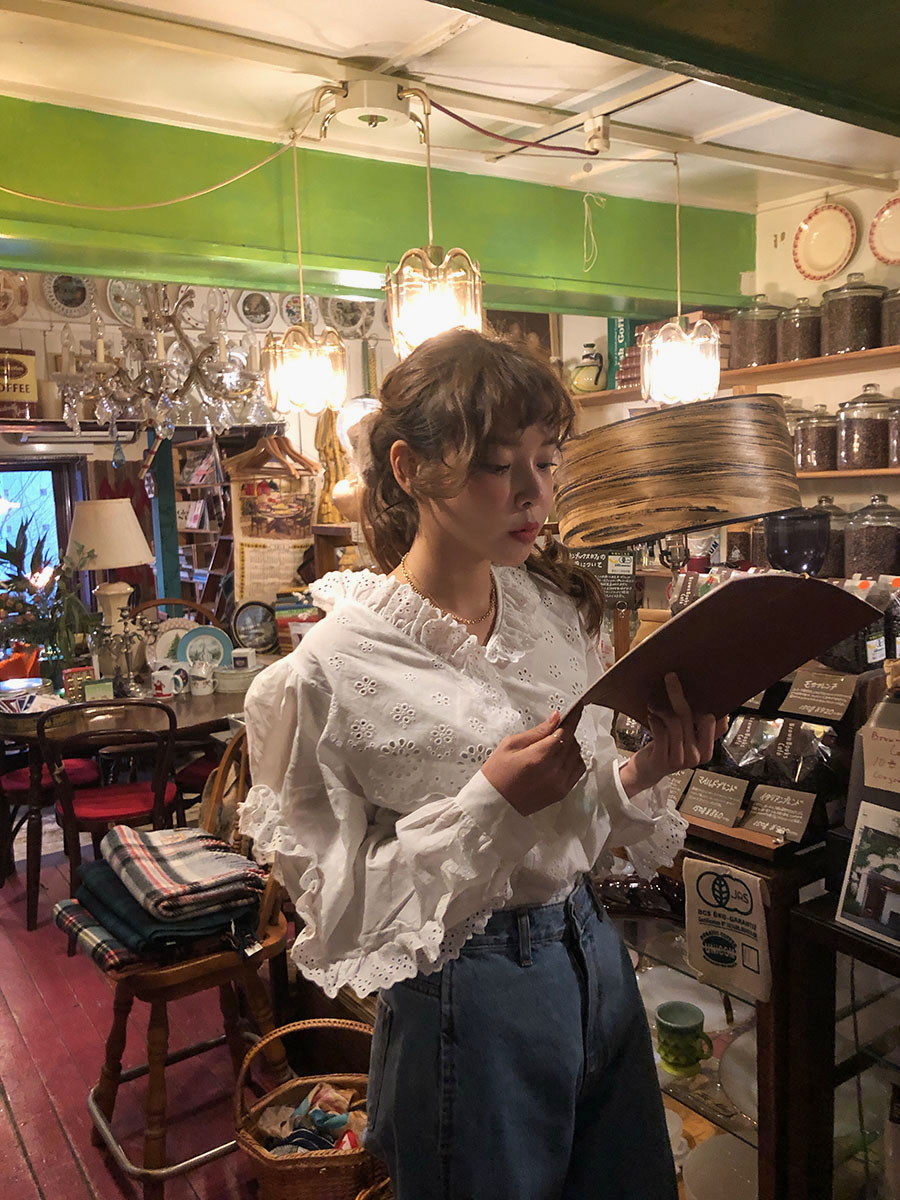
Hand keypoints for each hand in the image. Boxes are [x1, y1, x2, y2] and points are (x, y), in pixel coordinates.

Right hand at [482, 710, 585, 815]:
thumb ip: (537, 732)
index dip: (573, 717)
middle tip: (555, 728)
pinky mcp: (562, 792)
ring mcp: (560, 783)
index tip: (578, 707)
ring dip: (570, 745)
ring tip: (554, 745)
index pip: (564, 731)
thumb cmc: (497, 771)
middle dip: (567, 731)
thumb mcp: (510, 745)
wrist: (495, 803)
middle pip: (572, 742)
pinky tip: (561, 758)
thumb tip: (556, 717)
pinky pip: (578, 770)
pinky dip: (573, 760)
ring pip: (577, 755)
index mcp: (539, 756)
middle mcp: (554, 770)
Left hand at [618, 673, 727, 798]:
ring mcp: (681, 760)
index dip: (710, 704)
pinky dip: (655, 720)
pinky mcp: (663, 761)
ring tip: (654, 704)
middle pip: (693, 717)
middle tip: (670, 677)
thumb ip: (697, 725)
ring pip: (675, 723)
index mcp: (707, 749)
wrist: (648, 771)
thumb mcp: (686, 738)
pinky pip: (661, 733)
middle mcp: (698, 756)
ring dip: (662, 708)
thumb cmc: (668, 749)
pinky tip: (651, 717)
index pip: (718, 724)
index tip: (699, 686)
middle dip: (679, 694)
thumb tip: (707, 696)